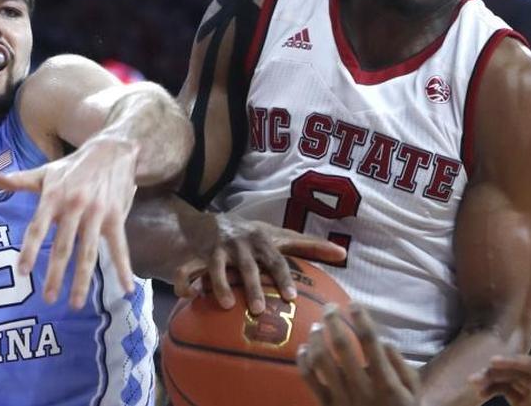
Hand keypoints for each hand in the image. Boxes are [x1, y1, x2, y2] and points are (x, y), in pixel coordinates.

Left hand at [0, 136, 138, 308]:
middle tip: (48, 298)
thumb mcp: (47, 172)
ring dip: (82, 280)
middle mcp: (75, 206)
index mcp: (53, 197)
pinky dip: (122, 268)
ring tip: (76, 302)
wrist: (113, 150)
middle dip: (55, 274)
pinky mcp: (116, 218)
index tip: (23, 272)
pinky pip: (119, 247)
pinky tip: (125, 288)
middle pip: (64, 246)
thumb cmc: (75, 166)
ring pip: (89, 252)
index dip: (30, 250)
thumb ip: (20, 181)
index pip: (38, 227)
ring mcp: (97, 214)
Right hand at [172, 215, 345, 314]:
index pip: (276, 259)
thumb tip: (343, 253)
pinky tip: (188, 296)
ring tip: (227, 306)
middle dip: (253, 286)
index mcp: (263, 240)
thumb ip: (310, 245)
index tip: (290, 297)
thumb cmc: (254, 236)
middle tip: (259, 309)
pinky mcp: (199, 255)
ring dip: (222, 285)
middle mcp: (242, 244)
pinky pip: (189, 269)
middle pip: (249, 266)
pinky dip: (186, 282)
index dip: (283, 277)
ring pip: (218, 267)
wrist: (213, 221)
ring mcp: (219, 249)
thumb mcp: (279, 236)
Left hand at [298, 304, 419, 405]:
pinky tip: (304, 349)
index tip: (353, 304)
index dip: (361, 318)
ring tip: (316, 326)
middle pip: (342, 345)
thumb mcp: (414, 392)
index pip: (370, 342)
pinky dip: (303, 361)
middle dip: (334, 321)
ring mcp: (341, 398)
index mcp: (385, 382)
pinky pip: (309, 380)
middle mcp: (361, 388)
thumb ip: (401, 365)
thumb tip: (383, 341)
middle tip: (329, 307)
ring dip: (316, 338)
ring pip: (321, 360)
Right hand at [471, 355, 530, 405]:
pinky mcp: (524, 402)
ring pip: (512, 379)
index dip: (516, 361)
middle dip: (497, 372)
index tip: (492, 362)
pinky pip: (508, 389)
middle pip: (522, 372)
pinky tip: (481, 393)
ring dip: (491, 379)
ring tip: (473, 384)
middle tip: (473, 379)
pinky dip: (494, 389)